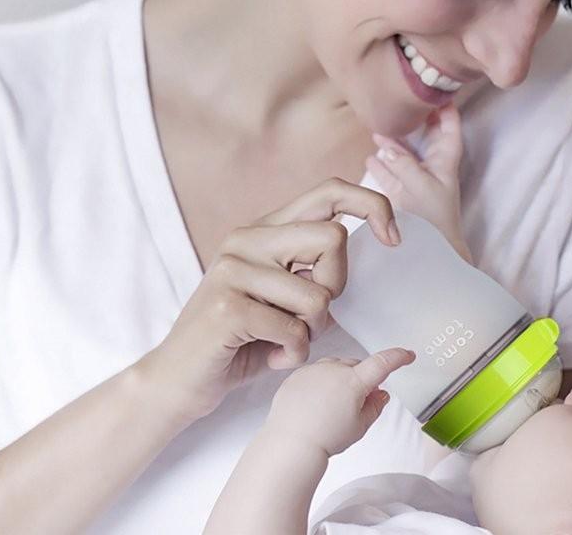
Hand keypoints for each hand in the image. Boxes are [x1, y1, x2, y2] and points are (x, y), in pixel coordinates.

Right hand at [134, 178, 400, 420]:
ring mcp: (232, 271)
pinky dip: (293, 354)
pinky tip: (270, 356)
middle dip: (337, 286)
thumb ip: (313, 268)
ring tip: (282, 340)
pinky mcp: (227, 308)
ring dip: (312, 332)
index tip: (393, 239)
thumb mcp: (282, 294)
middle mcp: (245, 240)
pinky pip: (295, 331)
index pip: (330, 191)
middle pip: (333, 238)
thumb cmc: (241, 339)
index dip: (372, 206)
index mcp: (263, 230)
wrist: (179, 380)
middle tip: (309, 315)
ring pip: (318, 295)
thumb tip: (375, 244)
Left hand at [262, 348, 416, 455]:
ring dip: (340, 379)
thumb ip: (376, 405)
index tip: (408, 355)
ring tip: (332, 405)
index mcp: (353, 381)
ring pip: (335, 367)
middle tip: (357, 402)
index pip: (382, 363)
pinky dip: (320, 383)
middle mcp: (333, 370)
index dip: (399, 357)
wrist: (292, 443)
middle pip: (356, 366)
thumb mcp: (361, 426)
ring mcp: (313, 371)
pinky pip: (315, 373)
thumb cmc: (326, 437)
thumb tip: (380, 393)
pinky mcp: (296, 376)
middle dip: (361, 379)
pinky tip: (316, 404)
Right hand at [367, 105, 472, 262]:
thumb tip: (386, 147)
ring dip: (393, 143)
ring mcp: (418, 181)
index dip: (446, 111)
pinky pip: (391, 175)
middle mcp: (432, 168)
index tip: (439, 92)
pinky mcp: (404, 196)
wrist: (434, 252)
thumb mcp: (420, 187)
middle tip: (403, 103)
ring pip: (406, 155)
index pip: (449, 129)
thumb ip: (404, 164)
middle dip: (416, 121)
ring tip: (378, 130)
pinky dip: (382, 166)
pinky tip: (371, 159)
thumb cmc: (434, 219)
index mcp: (445, 162)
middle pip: (426, 138)